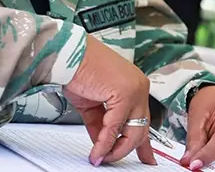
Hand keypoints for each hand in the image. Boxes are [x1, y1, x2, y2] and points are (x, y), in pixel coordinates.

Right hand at [63, 35, 156, 166]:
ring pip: (133, 131)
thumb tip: (102, 143)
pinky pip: (115, 127)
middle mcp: (140, 87)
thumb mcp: (92, 104)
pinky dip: (104, 142)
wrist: (69, 54)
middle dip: (126, 149)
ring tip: (102, 158)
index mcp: (135, 86)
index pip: (143, 119)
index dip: (144, 143)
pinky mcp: (125, 93)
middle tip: (111, 160)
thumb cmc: (78, 70)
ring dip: (116, 150)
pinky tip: (97, 152)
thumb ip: (101, 124)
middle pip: (141, 128)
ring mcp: (135, 90)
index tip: (145, 157)